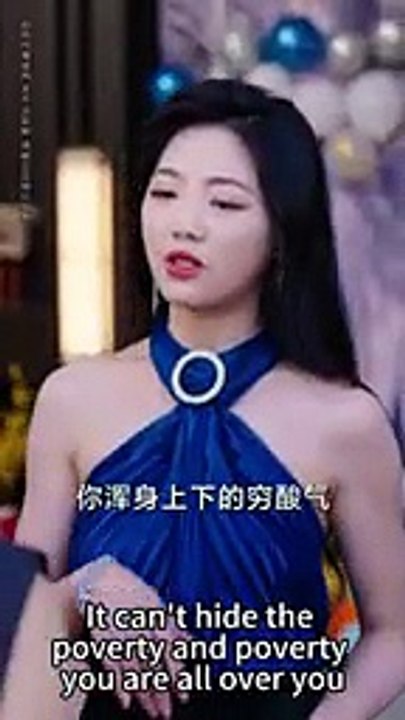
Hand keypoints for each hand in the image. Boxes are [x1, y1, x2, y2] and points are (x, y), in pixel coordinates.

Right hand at [86, 560, 188, 718]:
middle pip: (152, 668)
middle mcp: (139, 632)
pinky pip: (111, 668)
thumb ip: (173, 625)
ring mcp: (119, 638)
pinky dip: (118, 686)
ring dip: (144, 696)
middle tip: (166, 715)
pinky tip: (125, 703)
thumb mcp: (156, 603)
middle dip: (161, 694)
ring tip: (152, 714)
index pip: (169, 656)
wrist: (100, 578)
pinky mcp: (102, 642)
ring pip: (134, 673)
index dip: (177, 678)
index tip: (184, 697)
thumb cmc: (131, 589)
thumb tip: (191, 641)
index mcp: (155, 621)